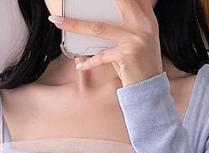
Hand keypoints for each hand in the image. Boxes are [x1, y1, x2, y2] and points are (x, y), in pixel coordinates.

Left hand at [48, 0, 162, 86]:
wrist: (150, 88)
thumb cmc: (141, 65)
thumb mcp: (140, 40)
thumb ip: (128, 25)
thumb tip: (102, 16)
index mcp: (147, 18)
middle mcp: (143, 25)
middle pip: (117, 2)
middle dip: (93, 0)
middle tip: (73, 0)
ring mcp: (135, 39)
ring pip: (98, 28)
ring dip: (75, 25)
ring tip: (58, 22)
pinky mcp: (127, 55)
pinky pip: (101, 56)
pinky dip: (89, 62)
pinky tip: (79, 64)